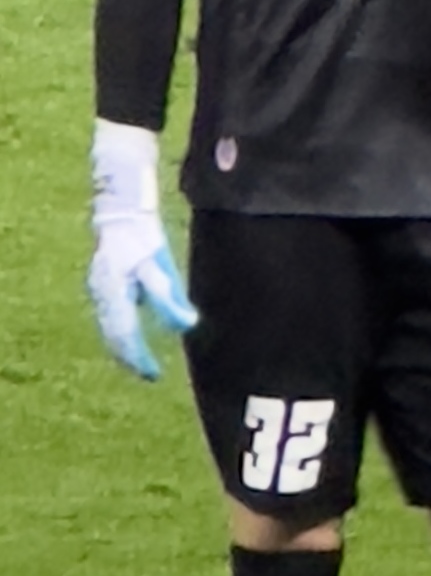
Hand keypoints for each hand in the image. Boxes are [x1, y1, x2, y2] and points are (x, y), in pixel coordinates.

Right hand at [87, 119, 197, 379]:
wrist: (120, 201)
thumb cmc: (142, 231)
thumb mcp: (159, 264)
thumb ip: (170, 297)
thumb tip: (187, 326)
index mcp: (113, 292)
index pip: (124, 336)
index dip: (138, 358)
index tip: (153, 375)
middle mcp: (101, 292)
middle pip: (113, 335)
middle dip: (129, 356)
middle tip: (149, 372)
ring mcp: (98, 285)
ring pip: (109, 325)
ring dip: (124, 344)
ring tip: (141, 358)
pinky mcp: (103, 279)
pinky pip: (110, 313)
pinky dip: (121, 328)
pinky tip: (133, 331)